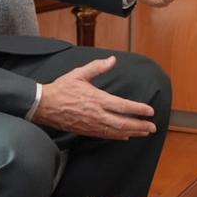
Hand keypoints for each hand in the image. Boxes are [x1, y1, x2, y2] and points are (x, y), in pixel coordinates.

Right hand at [32, 56, 157, 138]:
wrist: (44, 105)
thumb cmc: (61, 89)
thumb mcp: (79, 74)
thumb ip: (98, 67)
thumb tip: (112, 60)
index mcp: (97, 99)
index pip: (123, 106)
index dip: (138, 110)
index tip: (150, 111)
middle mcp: (97, 114)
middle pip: (123, 123)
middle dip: (140, 126)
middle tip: (152, 127)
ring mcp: (92, 124)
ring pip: (116, 132)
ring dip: (132, 132)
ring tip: (144, 132)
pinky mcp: (86, 131)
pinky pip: (105, 136)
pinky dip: (118, 136)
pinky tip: (125, 136)